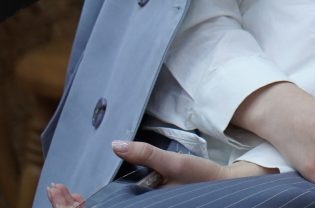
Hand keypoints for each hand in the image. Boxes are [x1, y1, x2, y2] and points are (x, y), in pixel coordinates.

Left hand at [44, 139, 270, 206]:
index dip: (71, 206)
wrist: (227, 189)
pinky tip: (89, 199)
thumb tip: (115, 144)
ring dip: (83, 206)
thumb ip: (145, 155)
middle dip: (70, 206)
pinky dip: (99, 205)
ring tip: (66, 194)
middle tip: (55, 190)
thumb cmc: (203, 178)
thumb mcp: (175, 164)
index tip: (59, 190)